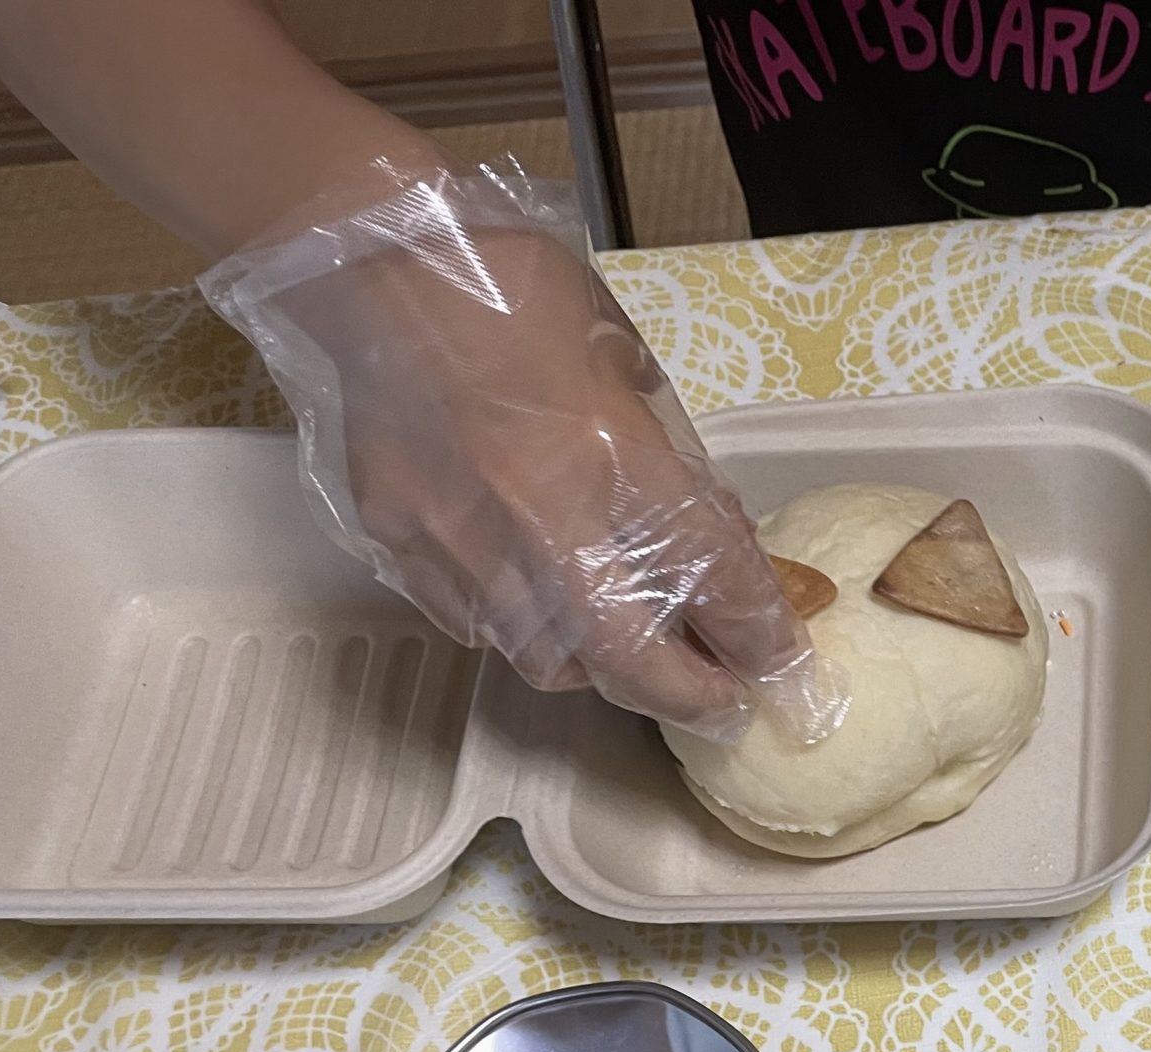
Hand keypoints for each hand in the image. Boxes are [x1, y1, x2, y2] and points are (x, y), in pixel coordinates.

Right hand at [202, 162, 842, 743]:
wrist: (368, 252)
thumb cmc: (511, 288)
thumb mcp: (622, 361)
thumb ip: (664, 459)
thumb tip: (709, 541)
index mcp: (609, 449)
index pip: (709, 572)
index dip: (757, 632)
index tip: (782, 663)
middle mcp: (536, 513)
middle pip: (626, 656)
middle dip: (686, 694)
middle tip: (722, 700)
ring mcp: (457, 539)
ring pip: (545, 657)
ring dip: (603, 668)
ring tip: (630, 650)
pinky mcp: (398, 544)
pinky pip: (473, 624)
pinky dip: (520, 629)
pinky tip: (536, 601)